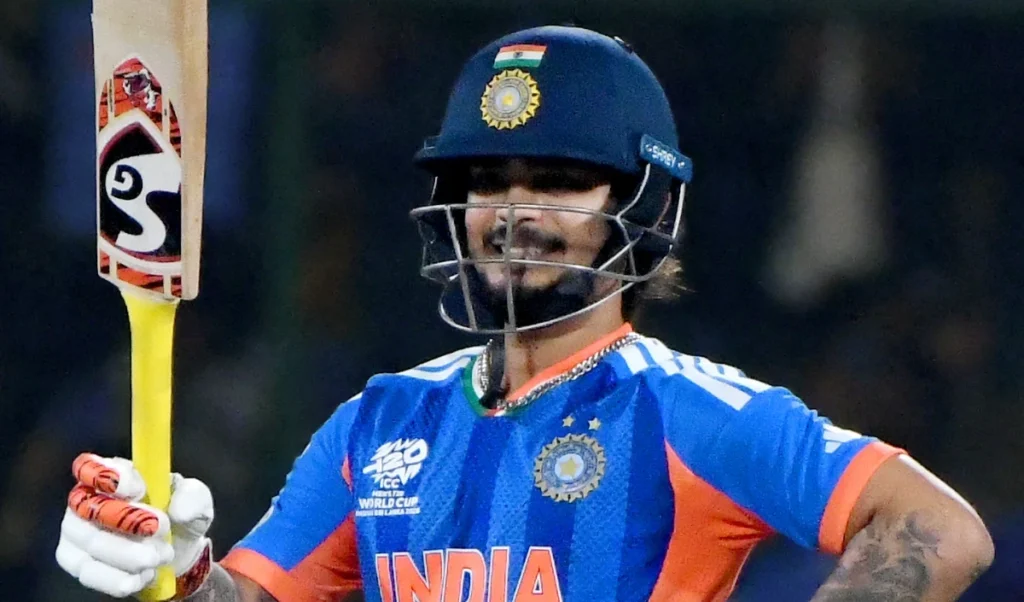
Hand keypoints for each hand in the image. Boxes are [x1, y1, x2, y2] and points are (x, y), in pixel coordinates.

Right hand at [56, 453, 214, 597]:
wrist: (174, 552)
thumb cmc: (179, 516)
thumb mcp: (196, 501)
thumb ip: (192, 497)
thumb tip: (178, 511)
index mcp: (116, 472)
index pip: (93, 467)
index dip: (111, 477)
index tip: (138, 491)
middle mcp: (88, 497)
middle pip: (91, 507)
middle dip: (128, 522)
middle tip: (161, 530)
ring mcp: (76, 530)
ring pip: (91, 542)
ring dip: (129, 554)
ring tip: (160, 557)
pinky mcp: (75, 560)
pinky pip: (88, 572)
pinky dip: (119, 578)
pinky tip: (143, 576)